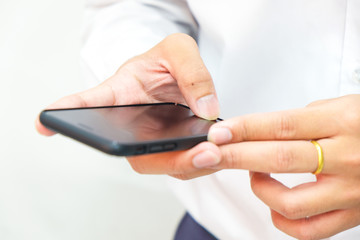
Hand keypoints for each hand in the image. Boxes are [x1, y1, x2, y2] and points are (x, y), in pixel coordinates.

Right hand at [36, 33, 221, 178]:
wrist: (178, 76)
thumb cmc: (167, 61)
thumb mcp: (180, 50)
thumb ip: (193, 73)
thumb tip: (207, 111)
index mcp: (119, 93)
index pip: (86, 104)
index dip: (66, 113)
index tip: (44, 123)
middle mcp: (129, 124)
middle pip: (129, 150)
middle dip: (157, 157)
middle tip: (192, 151)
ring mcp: (149, 140)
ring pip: (159, 163)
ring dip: (185, 163)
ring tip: (212, 153)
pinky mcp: (172, 149)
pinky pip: (182, 163)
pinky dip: (200, 162)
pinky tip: (218, 153)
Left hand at [207, 94, 359, 238]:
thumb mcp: (342, 106)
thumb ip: (302, 119)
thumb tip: (261, 131)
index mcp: (342, 122)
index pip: (281, 126)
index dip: (245, 129)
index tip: (218, 133)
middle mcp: (347, 158)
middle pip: (278, 159)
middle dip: (235, 157)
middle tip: (208, 155)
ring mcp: (350, 191)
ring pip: (290, 202)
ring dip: (260, 190)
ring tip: (253, 175)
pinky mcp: (353, 215)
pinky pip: (308, 230)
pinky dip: (281, 220)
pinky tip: (274, 204)